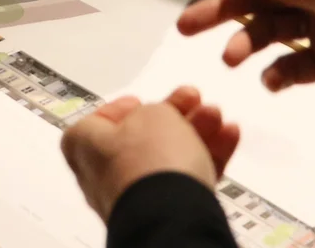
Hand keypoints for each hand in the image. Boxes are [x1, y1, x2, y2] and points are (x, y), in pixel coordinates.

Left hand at [61, 87, 242, 219]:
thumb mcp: (152, 113)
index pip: (95, 124)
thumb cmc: (147, 164)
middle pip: (142, 139)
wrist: (171, 213)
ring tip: (215, 115)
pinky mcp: (167, 211)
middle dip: (173, 116)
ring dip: (196, 132)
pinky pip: (188, 179)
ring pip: (170, 157)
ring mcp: (137, 196)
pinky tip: (227, 136)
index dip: (120, 110)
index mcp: (87, 148)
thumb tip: (160, 117)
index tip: (139, 101)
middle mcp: (106, 176)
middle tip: (192, 101)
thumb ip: (154, 110)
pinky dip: (208, 156)